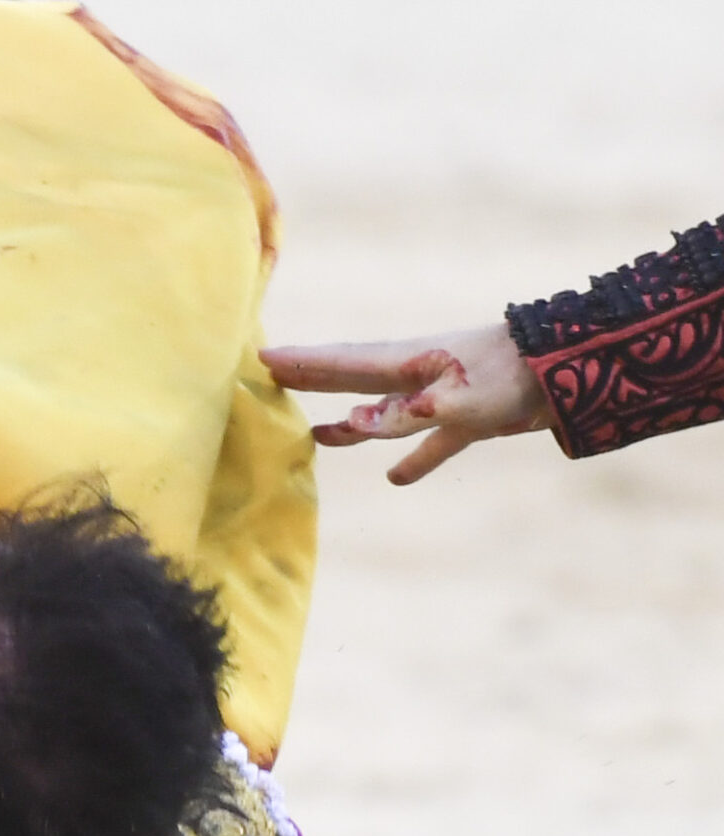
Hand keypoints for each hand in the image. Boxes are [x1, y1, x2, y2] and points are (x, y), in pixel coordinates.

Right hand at [261, 323, 550, 484]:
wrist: (576, 369)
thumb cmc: (512, 378)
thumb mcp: (457, 401)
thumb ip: (406, 416)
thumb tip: (351, 424)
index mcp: (406, 365)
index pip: (340, 364)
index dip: (300, 364)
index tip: (260, 357)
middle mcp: (416, 377)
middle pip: (352, 378)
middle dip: (314, 378)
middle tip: (274, 373)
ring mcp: (442, 397)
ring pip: (384, 411)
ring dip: (353, 424)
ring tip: (320, 434)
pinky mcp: (469, 418)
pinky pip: (431, 442)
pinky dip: (413, 459)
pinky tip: (397, 478)